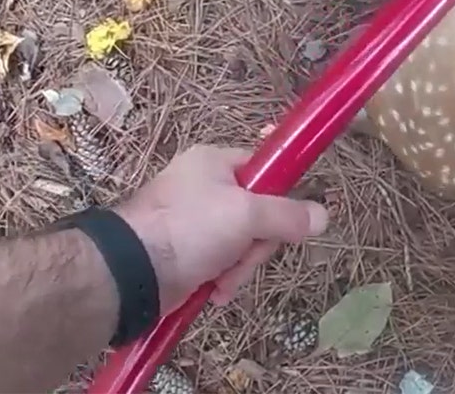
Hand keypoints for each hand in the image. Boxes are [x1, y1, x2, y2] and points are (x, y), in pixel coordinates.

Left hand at [113, 144, 327, 314]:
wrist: (131, 273)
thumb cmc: (190, 229)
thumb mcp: (247, 215)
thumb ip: (288, 215)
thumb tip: (323, 216)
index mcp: (214, 162)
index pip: (263, 167)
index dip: (281, 191)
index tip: (290, 216)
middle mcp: (204, 188)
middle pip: (258, 211)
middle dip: (258, 243)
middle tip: (248, 255)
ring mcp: (194, 222)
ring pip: (242, 242)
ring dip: (241, 266)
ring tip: (226, 281)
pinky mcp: (186, 253)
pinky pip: (221, 261)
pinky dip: (223, 278)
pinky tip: (216, 292)